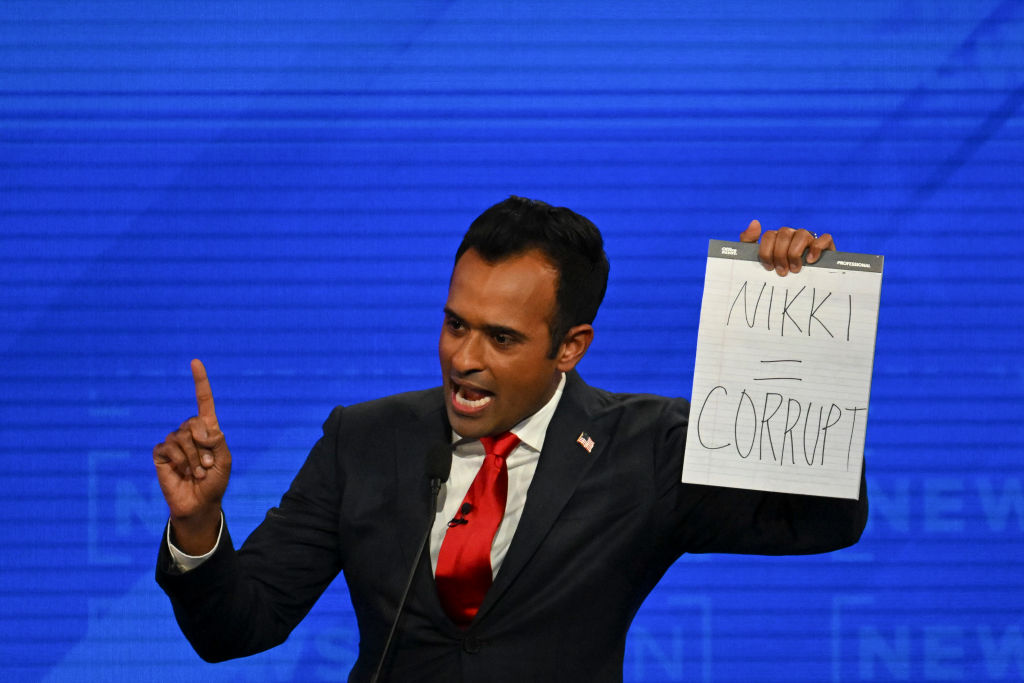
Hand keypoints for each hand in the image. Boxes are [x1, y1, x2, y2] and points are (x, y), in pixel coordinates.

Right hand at [152, 359, 231, 553]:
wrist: (200, 504)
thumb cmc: (215, 483)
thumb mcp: (225, 461)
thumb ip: (218, 442)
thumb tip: (204, 428)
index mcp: (208, 430)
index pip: (203, 401)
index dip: (200, 382)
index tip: (195, 362)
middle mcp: (189, 432)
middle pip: (193, 422)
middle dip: (204, 445)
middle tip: (208, 465)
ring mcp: (173, 442)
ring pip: (181, 438)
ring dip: (194, 458)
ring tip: (198, 472)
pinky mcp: (161, 454)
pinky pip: (168, 448)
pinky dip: (180, 462)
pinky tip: (184, 472)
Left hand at [739, 219, 835, 275]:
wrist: (797, 293)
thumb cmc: (776, 274)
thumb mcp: (757, 260)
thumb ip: (749, 242)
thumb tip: (755, 222)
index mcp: (776, 237)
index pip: (769, 235)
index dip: (766, 251)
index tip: (769, 268)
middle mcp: (792, 235)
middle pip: (784, 234)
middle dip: (780, 255)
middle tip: (782, 272)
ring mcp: (809, 239)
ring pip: (802, 234)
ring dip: (795, 253)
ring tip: (794, 270)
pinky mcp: (825, 245)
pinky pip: (824, 238)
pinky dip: (816, 248)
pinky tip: (810, 260)